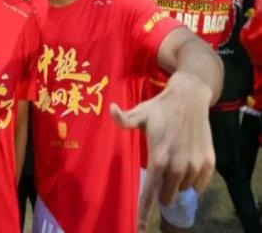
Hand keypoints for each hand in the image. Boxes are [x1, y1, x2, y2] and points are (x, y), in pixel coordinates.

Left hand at [110, 74, 213, 232]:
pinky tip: (186, 161)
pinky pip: (198, 185)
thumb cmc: (160, 107)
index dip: (144, 213)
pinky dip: (192, 180)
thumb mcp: (139, 113)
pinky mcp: (208, 164)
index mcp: (158, 158)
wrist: (190, 98)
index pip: (149, 193)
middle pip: (166, 196)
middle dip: (161, 191)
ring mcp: (194, 166)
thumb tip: (110, 109)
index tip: (139, 228)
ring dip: (176, 183)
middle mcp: (177, 166)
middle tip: (160, 170)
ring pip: (182, 190)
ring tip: (173, 159)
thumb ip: (122, 119)